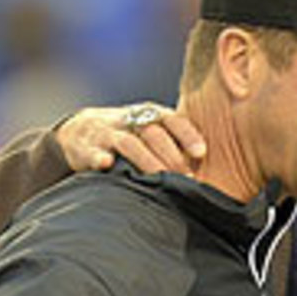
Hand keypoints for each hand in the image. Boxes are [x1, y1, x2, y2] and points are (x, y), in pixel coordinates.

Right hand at [57, 104, 206, 175]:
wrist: (79, 132)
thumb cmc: (129, 137)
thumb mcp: (152, 132)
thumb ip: (177, 144)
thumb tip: (217, 168)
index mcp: (149, 115)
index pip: (171, 120)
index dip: (187, 134)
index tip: (201, 153)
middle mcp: (129, 120)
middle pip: (153, 133)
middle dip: (171, 156)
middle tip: (187, 179)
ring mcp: (107, 133)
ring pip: (129, 144)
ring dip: (147, 162)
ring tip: (161, 180)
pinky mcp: (86, 148)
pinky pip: (93, 152)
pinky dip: (100, 158)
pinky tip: (108, 165)